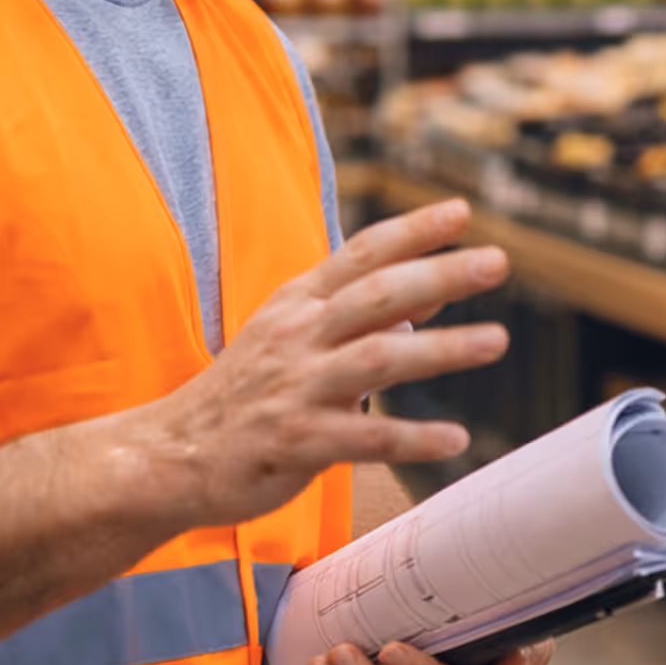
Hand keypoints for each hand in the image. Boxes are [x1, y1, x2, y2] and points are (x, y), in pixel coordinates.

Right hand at [146, 198, 509, 529]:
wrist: (169, 453)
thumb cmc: (240, 396)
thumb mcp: (289, 338)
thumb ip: (357, 319)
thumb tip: (429, 301)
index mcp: (297, 304)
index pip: (361, 254)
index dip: (412, 231)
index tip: (461, 211)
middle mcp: (298, 336)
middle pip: (378, 294)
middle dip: (440, 274)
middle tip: (496, 262)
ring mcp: (296, 388)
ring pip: (378, 358)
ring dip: (441, 349)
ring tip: (495, 340)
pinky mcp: (296, 442)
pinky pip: (364, 439)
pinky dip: (413, 438)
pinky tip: (456, 438)